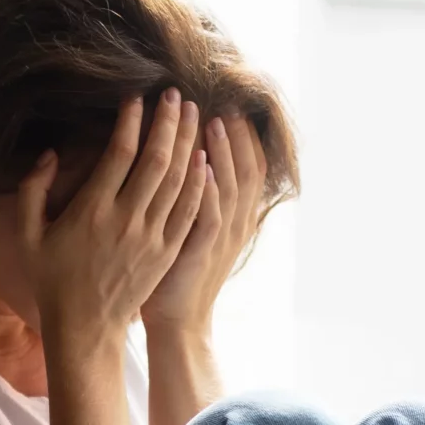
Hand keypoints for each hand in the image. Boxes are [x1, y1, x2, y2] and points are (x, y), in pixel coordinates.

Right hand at [19, 91, 208, 359]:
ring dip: (189, 143)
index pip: (119, 154)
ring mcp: (151, 238)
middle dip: (169, 122)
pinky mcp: (167, 253)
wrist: (84, 328)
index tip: (137, 96)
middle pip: (157, 160)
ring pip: (178, 181)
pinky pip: (190, 210)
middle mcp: (125, 221)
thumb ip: (32, 190)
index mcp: (90, 212)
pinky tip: (205, 158)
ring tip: (196, 114)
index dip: (131, 122)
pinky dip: (200, 182)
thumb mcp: (27, 235)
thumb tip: (51, 153)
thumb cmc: (51, 278)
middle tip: (177, 94)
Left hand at [143, 113, 268, 334]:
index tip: (230, 106)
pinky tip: (202, 164)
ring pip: (230, 186)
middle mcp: (234, 223)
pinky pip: (211, 215)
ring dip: (222, 152)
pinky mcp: (202, 252)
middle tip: (224, 101)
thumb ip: (199, 199)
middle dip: (235, 134)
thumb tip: (194, 161)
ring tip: (212, 120)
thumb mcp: (196, 232)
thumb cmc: (177, 275)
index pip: (248, 168)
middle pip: (244, 169)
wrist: (179, 323)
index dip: (243, 137)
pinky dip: (209, 189)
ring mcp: (220, 238)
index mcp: (234, 217)